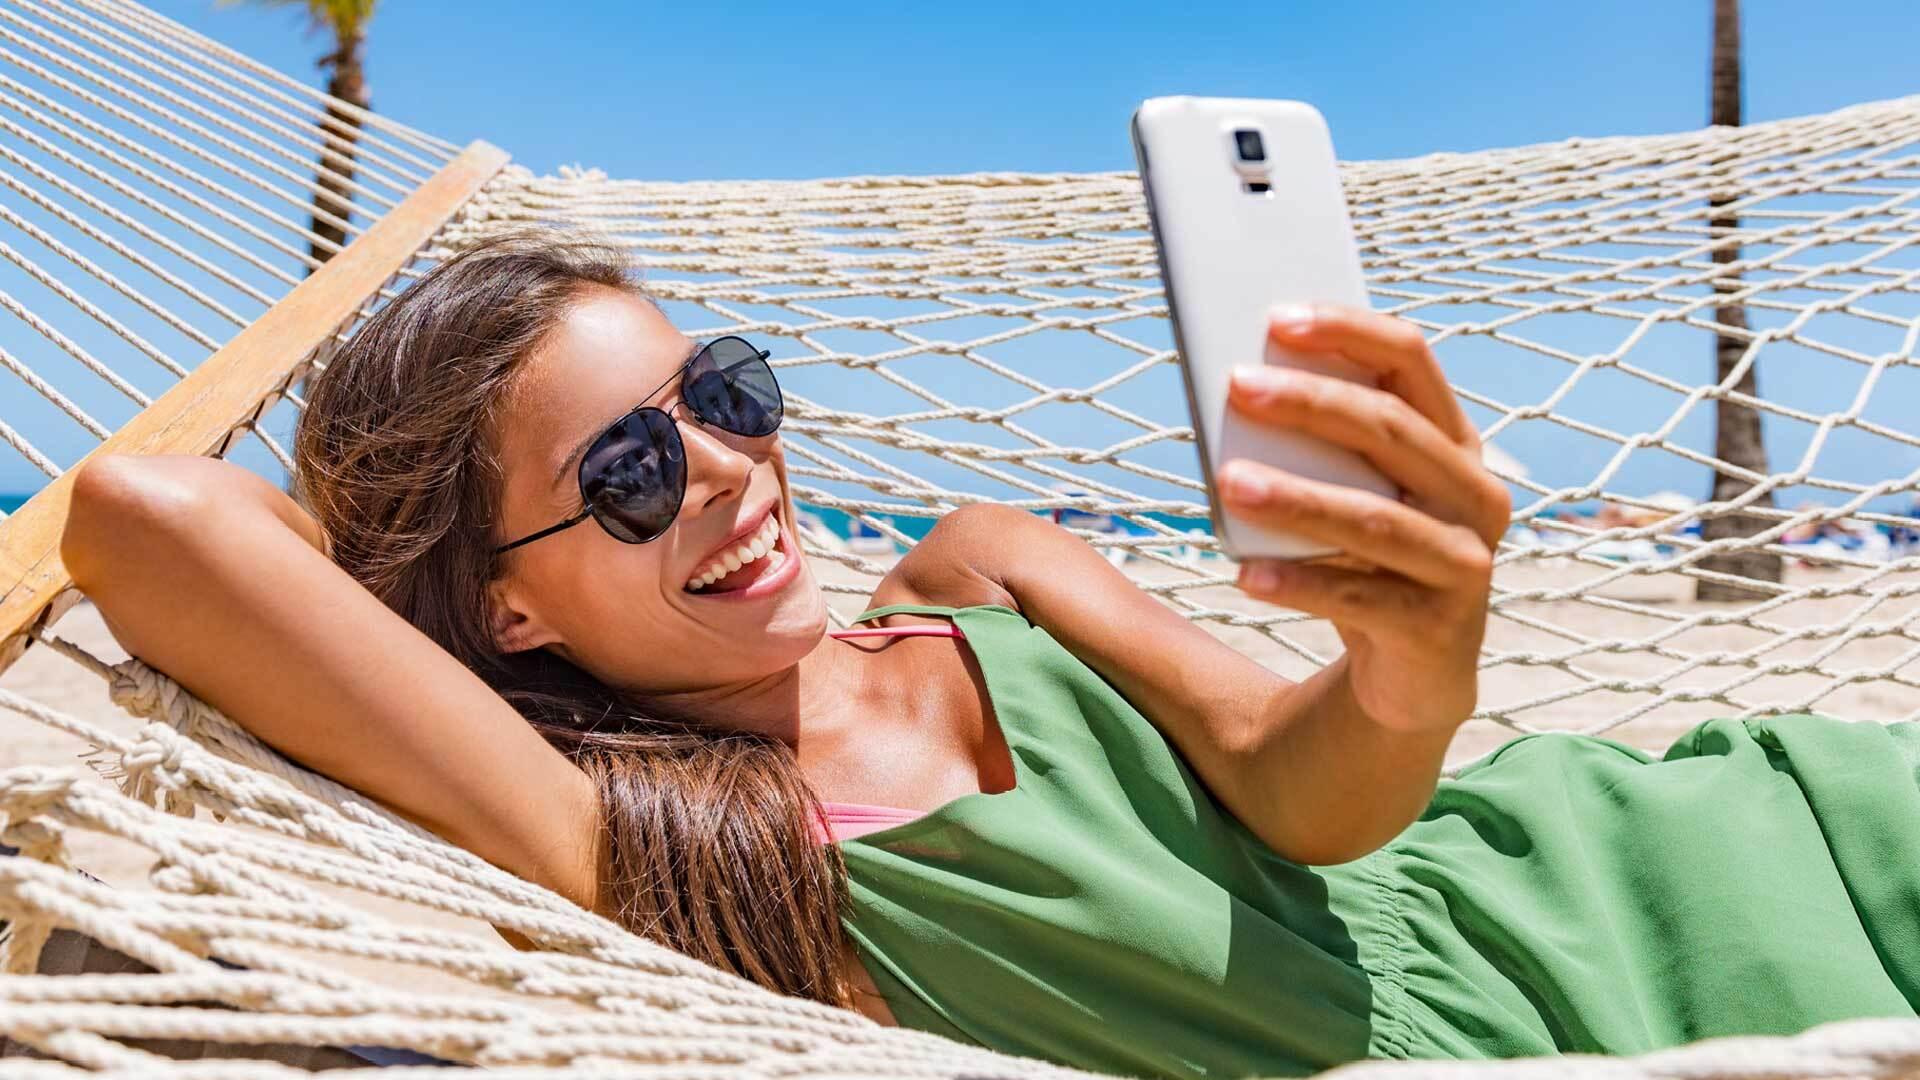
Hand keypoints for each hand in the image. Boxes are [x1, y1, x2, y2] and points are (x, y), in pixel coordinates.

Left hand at [1220, 304, 1508, 734]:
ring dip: (1298, 497)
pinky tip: (1245, 576)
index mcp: (1454, 441)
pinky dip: (1300, 584)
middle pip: (1392, 430)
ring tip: (1228, 482)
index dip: (1349, 331)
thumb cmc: (1366, 561)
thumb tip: (1231, 386)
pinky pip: (1360, 598)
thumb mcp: (1351, 493)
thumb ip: (1317, 445)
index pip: (1411, 360)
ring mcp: (1465, 562)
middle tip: (1236, 385)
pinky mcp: (1438, 628)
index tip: (1277, 317)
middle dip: (1311, 402)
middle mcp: (1474, 494)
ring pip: (1375, 518)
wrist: (1411, 675)